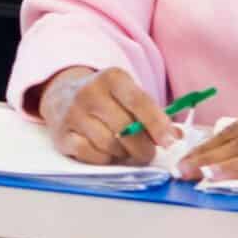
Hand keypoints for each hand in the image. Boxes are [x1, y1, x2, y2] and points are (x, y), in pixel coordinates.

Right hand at [36, 65, 176, 165]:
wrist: (62, 95)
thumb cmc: (106, 99)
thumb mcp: (128, 94)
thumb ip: (153, 114)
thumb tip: (175, 137)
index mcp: (112, 78)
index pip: (139, 102)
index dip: (157, 124)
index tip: (170, 141)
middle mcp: (89, 93)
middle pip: (125, 128)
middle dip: (143, 147)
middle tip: (148, 153)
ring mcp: (72, 114)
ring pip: (109, 144)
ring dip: (123, 154)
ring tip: (125, 149)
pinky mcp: (62, 135)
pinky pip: (91, 155)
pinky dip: (104, 159)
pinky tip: (106, 152)